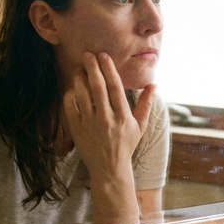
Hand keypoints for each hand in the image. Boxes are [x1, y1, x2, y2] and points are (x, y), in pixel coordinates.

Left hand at [64, 52, 154, 223]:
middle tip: (87, 54)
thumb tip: (153, 84)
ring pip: (82, 95)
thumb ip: (145, 104)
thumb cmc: (126, 145)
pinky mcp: (78, 130)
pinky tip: (73, 87)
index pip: (115, 87)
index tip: (104, 55)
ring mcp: (90, 124)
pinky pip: (70, 107)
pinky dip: (70, 95)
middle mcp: (106, 119)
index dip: (108, 69)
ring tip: (78, 68)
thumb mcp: (140, 126)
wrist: (110, 169)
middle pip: (97, 87)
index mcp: (123, 116)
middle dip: (91, 68)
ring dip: (79, 78)